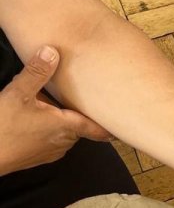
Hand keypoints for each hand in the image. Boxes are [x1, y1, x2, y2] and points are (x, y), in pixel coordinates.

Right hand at [0, 46, 109, 174]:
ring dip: (63, 120)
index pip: (99, 129)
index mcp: (67, 127)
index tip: (127, 122)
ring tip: (54, 104)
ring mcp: (52, 151)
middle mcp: (65, 142)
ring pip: (66, 132)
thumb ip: (37, 72)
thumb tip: (52, 50)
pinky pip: (51, 139)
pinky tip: (35, 118)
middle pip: (81, 125)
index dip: (112, 125)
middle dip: (80, 112)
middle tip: (85, 97)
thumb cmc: (3, 127)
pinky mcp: (38, 156)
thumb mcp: (19, 94)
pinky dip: (49, 128)